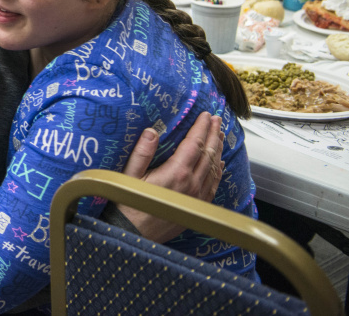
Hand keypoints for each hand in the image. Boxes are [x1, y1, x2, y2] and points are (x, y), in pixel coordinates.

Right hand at [119, 112, 224, 242]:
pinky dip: (219, 170)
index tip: (205, 115)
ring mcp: (197, 196)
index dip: (201, 127)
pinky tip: (220, 162)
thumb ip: (142, 152)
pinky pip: (214, 184)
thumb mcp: (129, 175)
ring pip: (214, 168)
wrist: (134, 233)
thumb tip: (151, 131)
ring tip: (220, 135)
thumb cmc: (128, 203)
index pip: (195, 144)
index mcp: (176, 173)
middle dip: (214, 134)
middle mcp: (191, 184)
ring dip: (218, 149)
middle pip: (209, 153)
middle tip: (217, 119)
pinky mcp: (198, 206)